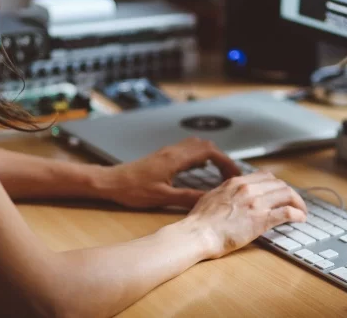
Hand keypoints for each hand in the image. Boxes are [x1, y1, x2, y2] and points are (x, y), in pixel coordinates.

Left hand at [101, 137, 241, 208]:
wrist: (111, 182)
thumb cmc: (133, 190)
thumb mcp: (162, 197)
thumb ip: (188, 197)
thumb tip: (210, 200)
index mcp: (176, 159)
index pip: (210, 152)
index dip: (226, 162)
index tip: (235, 175)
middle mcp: (174, 151)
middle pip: (206, 145)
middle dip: (222, 158)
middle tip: (231, 176)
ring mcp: (168, 152)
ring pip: (197, 145)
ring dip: (212, 156)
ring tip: (220, 173)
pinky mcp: (164, 156)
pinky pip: (189, 150)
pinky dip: (201, 157)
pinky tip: (201, 169)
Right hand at [186, 171, 307, 259]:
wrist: (198, 233)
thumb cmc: (200, 220)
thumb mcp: (212, 196)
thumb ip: (225, 192)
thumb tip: (229, 194)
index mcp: (236, 182)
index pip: (265, 176)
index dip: (276, 184)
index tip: (280, 192)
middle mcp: (248, 189)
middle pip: (278, 183)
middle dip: (290, 193)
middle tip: (294, 203)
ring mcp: (256, 203)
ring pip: (286, 194)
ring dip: (298, 202)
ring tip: (302, 211)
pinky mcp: (261, 219)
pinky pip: (286, 212)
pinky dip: (297, 214)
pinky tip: (301, 219)